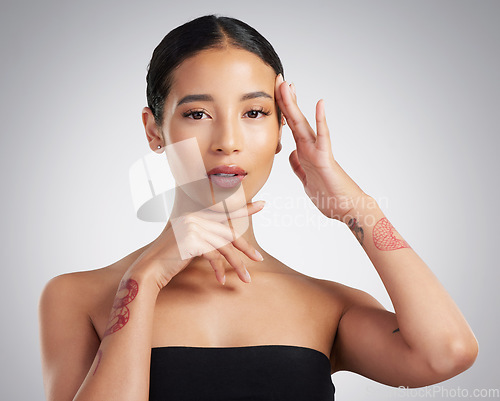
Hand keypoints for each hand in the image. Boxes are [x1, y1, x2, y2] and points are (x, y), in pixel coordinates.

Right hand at [127, 201, 265, 288]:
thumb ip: (206, 238)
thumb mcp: (189, 244)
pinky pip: (213, 256)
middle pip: (228, 233)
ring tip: (247, 279)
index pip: (224, 212)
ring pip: (224, 247)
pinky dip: (219, 270)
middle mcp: (194, 217)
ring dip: (237, 265)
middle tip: (259, 258)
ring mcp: (193, 227)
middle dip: (245, 248)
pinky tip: (221, 280)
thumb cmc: (169, 259)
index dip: (244, 209)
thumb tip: (228, 242)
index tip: (262, 205)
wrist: (149, 269)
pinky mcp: (192, 240)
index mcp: (195, 215)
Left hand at [275, 74, 366, 221]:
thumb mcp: (306, 181)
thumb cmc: (329, 196)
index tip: (275, 93)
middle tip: (278, 78)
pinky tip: (319, 104)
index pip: (290, 127)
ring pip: (304, 124)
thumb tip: (291, 154)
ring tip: (288, 85)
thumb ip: (298, 167)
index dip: (282, 111)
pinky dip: (321, 121)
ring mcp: (318, 151)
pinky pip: (323, 137)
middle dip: (285, 100)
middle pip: (294, 120)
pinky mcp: (325, 159)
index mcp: (303, 152)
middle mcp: (310, 148)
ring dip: (294, 105)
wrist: (347, 209)